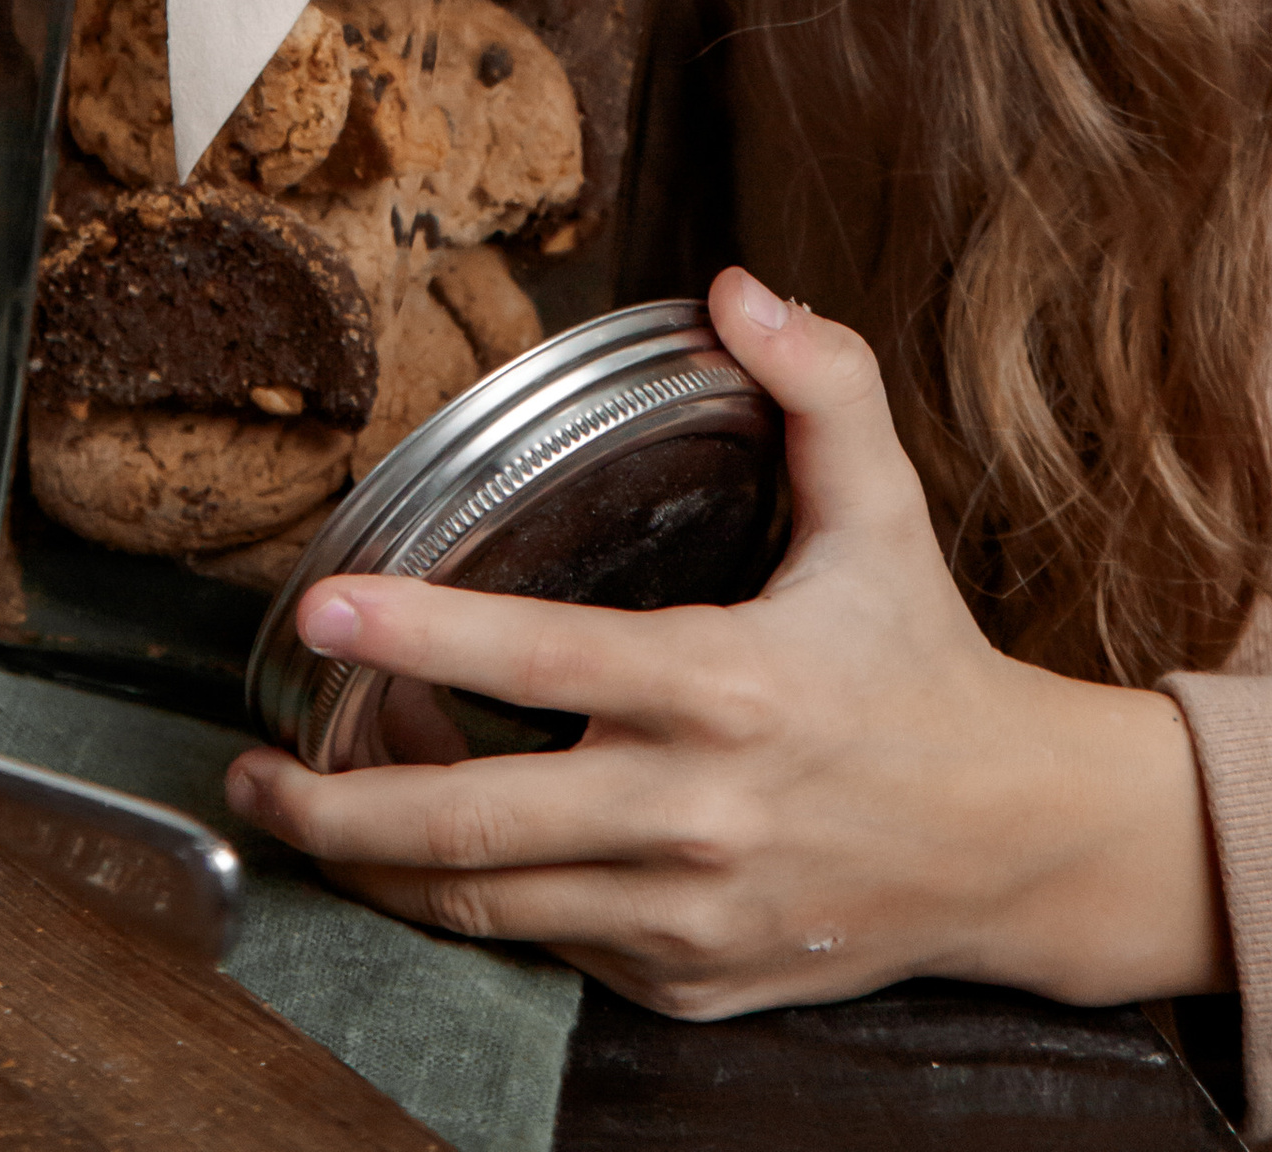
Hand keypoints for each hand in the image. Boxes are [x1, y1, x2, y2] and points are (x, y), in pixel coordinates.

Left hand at [226, 271, 1226, 1018]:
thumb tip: (735, 288)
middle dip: (337, 802)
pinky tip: (432, 842)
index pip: (539, 661)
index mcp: (727, 688)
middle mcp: (695, 816)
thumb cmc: (928, 665)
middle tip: (254, 762)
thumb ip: (818, 384)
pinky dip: (475, 901)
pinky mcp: (691, 983)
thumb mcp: (883, 510)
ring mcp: (688, 916)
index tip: (320, 612)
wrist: (1017, 846)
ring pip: (490, 909)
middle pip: (472, 830)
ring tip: (305, 799)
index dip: (417, 639)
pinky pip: (552, 947)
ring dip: (379, 860)